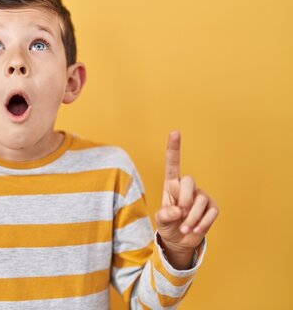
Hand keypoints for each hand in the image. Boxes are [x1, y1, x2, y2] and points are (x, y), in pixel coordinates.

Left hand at [155, 131, 218, 263]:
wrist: (180, 241)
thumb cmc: (168, 226)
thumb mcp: (161, 221)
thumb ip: (165, 215)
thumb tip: (177, 211)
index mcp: (171, 185)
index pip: (173, 164)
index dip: (174, 148)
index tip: (175, 131)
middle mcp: (187, 187)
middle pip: (189, 181)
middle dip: (184, 199)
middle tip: (179, 215)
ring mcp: (201, 196)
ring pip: (200, 200)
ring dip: (192, 218)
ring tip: (184, 228)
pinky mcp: (212, 207)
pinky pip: (211, 212)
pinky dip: (202, 223)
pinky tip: (195, 229)